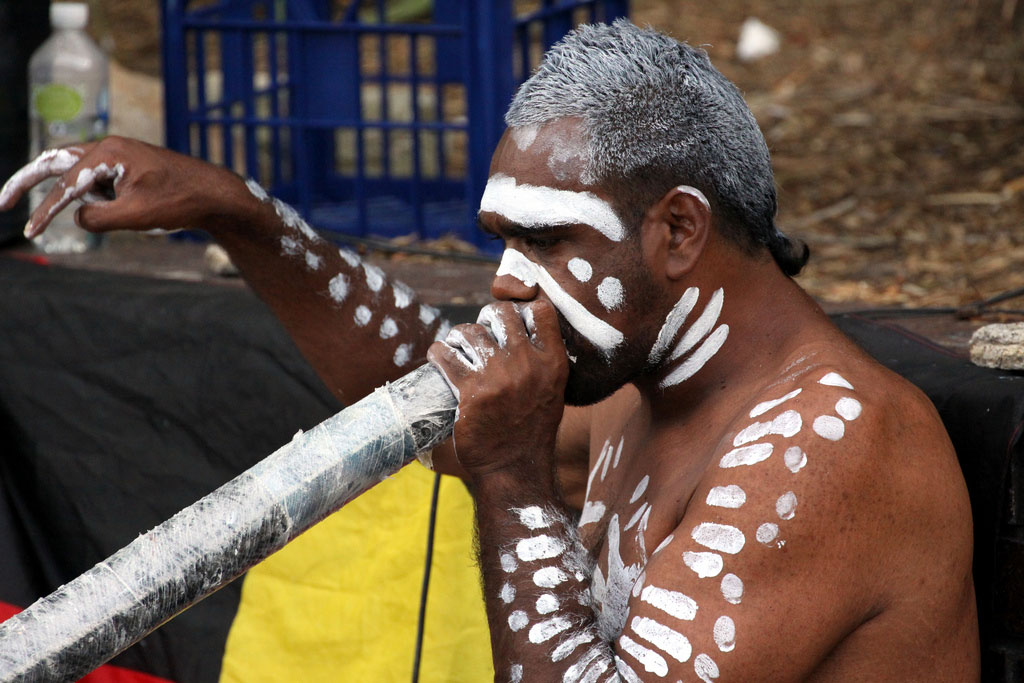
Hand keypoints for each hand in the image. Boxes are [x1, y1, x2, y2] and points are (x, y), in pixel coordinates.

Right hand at [0, 137, 243, 239]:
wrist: (216, 194)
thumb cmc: (180, 202)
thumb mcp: (135, 217)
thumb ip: (97, 218)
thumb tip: (76, 216)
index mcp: (110, 152)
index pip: (66, 185)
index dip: (45, 211)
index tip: (30, 231)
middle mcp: (111, 147)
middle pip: (56, 162)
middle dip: (28, 182)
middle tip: (3, 202)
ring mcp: (119, 155)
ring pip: (80, 173)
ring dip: (80, 196)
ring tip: (129, 209)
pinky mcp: (128, 166)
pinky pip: (101, 182)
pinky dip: (100, 197)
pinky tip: (134, 209)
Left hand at [426, 300, 568, 479]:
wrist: (515, 468)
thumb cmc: (531, 430)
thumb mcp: (552, 391)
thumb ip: (541, 361)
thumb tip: (520, 330)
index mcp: (553, 363)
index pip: (541, 311)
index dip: (522, 310)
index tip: (510, 322)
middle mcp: (527, 364)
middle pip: (501, 314)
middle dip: (486, 318)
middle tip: (480, 333)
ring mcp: (497, 376)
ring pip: (470, 332)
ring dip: (460, 336)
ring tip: (457, 347)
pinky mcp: (470, 391)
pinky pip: (445, 356)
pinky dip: (438, 353)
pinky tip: (439, 357)